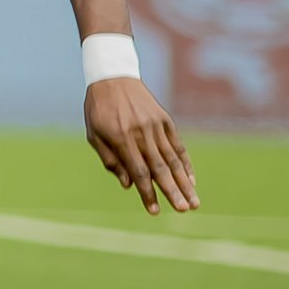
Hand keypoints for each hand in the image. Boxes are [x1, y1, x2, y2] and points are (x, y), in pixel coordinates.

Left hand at [83, 77, 198, 214]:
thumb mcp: (94, 134)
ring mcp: (156, 126)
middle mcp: (141, 133)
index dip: (147, 193)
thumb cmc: (98, 110)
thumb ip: (111, 160)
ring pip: (173, 159)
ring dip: (184, 183)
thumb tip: (128, 185)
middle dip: (172, 191)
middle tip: (183, 210)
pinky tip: (191, 180)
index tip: (154, 211)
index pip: (138, 171)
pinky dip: (185, 164)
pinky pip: (178, 146)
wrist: (113, 77)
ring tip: (194, 202)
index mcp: (120, 138)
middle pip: (160, 168)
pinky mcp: (165, 120)